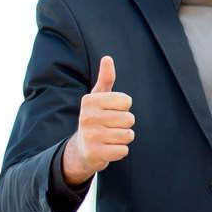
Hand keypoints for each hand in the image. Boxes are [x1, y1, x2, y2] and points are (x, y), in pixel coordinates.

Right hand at [61, 56, 133, 185]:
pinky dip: (120, 151)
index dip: (124, 108)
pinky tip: (108, 148)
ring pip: (128, 135)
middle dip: (125, 124)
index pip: (126, 101)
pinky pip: (124, 151)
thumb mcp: (98, 98)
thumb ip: (106, 79)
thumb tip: (107, 58)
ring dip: (123, 138)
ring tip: (109, 137)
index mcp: (89, 101)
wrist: (81, 149)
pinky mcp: (95, 153)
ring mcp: (90, 136)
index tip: (111, 111)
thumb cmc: (95, 118)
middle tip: (110, 126)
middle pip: (129, 119)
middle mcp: (87, 117)